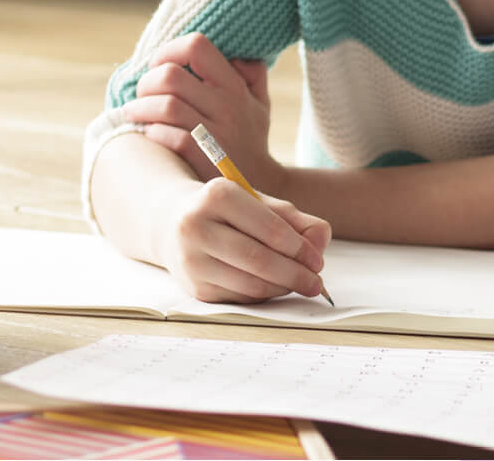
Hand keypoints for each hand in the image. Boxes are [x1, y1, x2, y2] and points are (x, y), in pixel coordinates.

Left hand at [121, 33, 279, 187]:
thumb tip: (236, 53)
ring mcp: (216, 134)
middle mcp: (227, 107)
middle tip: (142, 94)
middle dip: (146, 82)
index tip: (159, 65)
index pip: (196, 46)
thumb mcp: (259, 103)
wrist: (263, 189)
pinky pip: (170, 137)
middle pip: (170, 76)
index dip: (168, 50)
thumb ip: (252, 73)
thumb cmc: (251, 140)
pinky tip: (150, 133)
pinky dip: (153, 133)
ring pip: (166, 107)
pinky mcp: (205, 160)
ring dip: (141, 108)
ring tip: (133, 113)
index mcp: (235, 87)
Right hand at [163, 177, 331, 303]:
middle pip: (259, 260)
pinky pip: (241, 298)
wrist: (172, 222)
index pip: (269, 228)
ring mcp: (191, 259)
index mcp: (217, 195)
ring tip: (297, 283)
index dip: (300, 248)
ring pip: (251, 284)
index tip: (317, 260)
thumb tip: (321, 241)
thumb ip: (295, 219)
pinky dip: (264, 295)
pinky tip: (270, 285)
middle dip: (296, 275)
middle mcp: (196, 226)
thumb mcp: (258, 204)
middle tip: (316, 283)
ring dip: (283, 288)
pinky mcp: (194, 287)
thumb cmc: (227, 212)